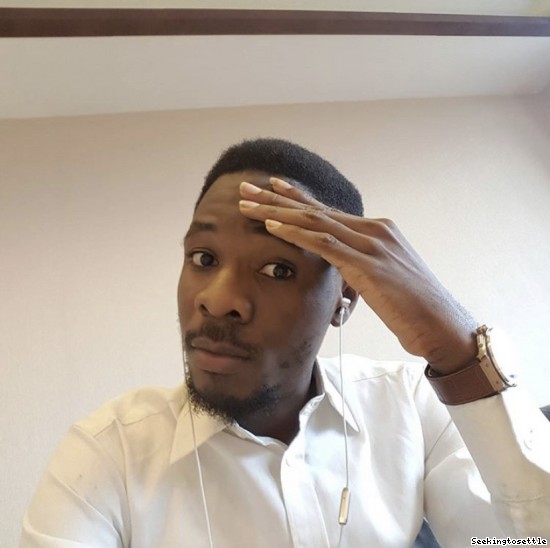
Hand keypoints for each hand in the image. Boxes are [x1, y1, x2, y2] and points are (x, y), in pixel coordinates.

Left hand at [239, 177, 476, 373]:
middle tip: (245, 188)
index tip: (270, 187)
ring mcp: (372, 244)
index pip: (328, 210)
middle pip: (315, 210)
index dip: (296, 198)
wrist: (442, 324)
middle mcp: (374, 229)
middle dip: (276, 198)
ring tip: (246, 205)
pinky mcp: (368, 265)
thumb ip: (360, 264)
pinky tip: (271, 226)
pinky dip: (295, 234)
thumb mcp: (383, 277)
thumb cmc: (413, 306)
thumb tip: (339, 266)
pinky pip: (325, 244)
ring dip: (276, 212)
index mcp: (377, 229)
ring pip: (315, 222)